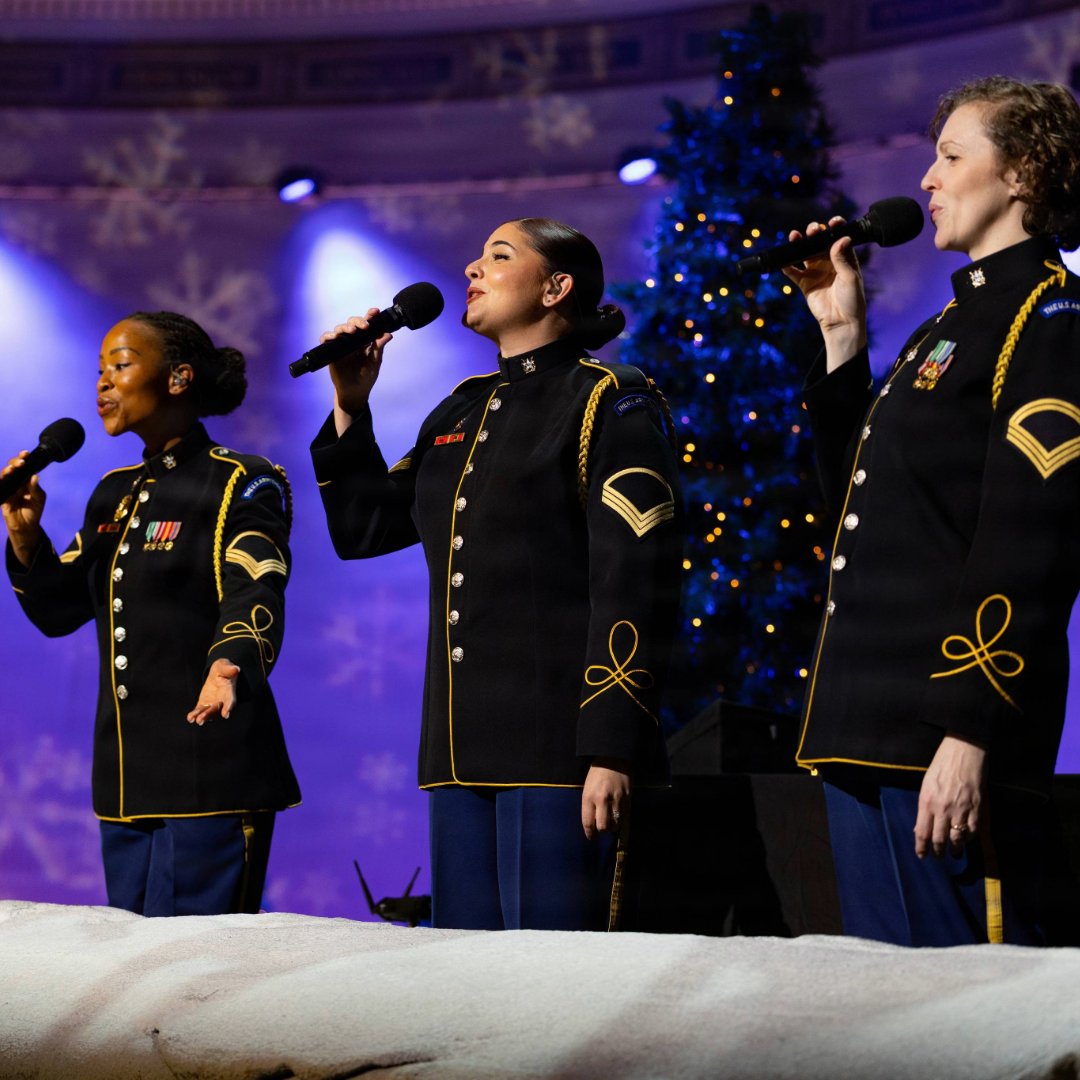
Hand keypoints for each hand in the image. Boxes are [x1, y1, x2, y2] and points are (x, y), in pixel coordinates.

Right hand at [1, 452, 45, 566]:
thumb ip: (35, 488)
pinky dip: (1, 480)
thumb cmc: (34, 511)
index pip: (24, 467)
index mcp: (26, 480)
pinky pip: (0, 485)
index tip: (26, 453)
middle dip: (15, 462)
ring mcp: (8, 488)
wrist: (26, 526)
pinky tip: (4, 476)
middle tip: (21, 462)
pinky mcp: (2, 495)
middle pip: (12, 467)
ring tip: (12, 469)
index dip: (23, 458)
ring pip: (4, 475)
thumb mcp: (38, 499)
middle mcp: (16, 482)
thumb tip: (34, 476)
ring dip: (7, 470)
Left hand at [187, 658, 239, 725]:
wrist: (218, 673)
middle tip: (201, 720)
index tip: (225, 714)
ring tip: (196, 720)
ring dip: (203, 717)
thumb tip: (236, 669)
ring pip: (208, 712)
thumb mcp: (226, 666)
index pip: (230, 701)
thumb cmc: (224, 669)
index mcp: (229, 691)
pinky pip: (200, 710)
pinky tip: (190, 718)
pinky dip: (195, 714)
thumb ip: (229, 669)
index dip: (228, 707)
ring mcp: (213, 703)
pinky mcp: (204, 704)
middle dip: (209, 714)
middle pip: (216, 709)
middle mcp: (222, 700)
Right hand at [325, 308, 392, 428]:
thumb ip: (379, 348)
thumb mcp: (375, 362)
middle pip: (352, 323)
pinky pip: (326, 339)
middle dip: (358, 321)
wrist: (354, 393)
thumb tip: (388, 334)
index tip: (375, 311)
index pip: (366, 324)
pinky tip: (334, 337)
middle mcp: (352, 340)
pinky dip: (328, 336)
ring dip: (345, 327)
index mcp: (364, 341)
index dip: (369, 316)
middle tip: (365, 326)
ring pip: (340, 329)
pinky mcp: (331, 351)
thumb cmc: (366, 378)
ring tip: (352, 331)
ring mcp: (341, 345)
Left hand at [581, 757, 630, 838]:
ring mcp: (616, 799)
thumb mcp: (587, 788)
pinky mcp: (627, 797)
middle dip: (602, 831)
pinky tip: (619, 816)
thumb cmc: (597, 774)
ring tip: (612, 821)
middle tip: (602, 828)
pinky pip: (625, 816)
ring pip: (616, 823)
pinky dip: (622, 819)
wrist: (613, 758)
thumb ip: (589, 806)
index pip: (588, 822)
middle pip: (603, 827)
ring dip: (613, 826)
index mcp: (589, 796)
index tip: (591, 837)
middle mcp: (602, 799)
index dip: (590, 834)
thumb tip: (592, 824)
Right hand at [781, 217, 867, 370]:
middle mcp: (829, 262)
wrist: (842, 322)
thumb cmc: (852, 300)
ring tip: (794, 236)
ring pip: (804, 253)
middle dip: (815, 233)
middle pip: (819, 242)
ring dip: (799, 244)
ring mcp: (816, 272)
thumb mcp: (850, 277)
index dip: (836, 227)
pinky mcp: (805, 284)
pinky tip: (783, 260)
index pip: (838, 237)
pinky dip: (787, 266)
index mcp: (844, 258)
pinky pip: (793, 272)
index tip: (833, 222)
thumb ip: (842, 259)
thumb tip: (840, 239)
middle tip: (812, 229)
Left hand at [914, 734, 986, 858]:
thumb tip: (920, 829)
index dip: (922, 848)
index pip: (922, 833)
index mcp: (926, 802)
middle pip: (939, 840)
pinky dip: (969, 839)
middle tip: (939, 856)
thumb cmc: (941, 767)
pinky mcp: (977, 809)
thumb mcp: (926, 786)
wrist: (963, 753)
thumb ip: (924, 808)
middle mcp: (942, 809)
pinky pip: (973, 832)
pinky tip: (967, 839)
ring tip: (954, 852)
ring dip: (955, 850)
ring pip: (957, 840)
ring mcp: (961, 810)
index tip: (922, 856)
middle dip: (938, 852)